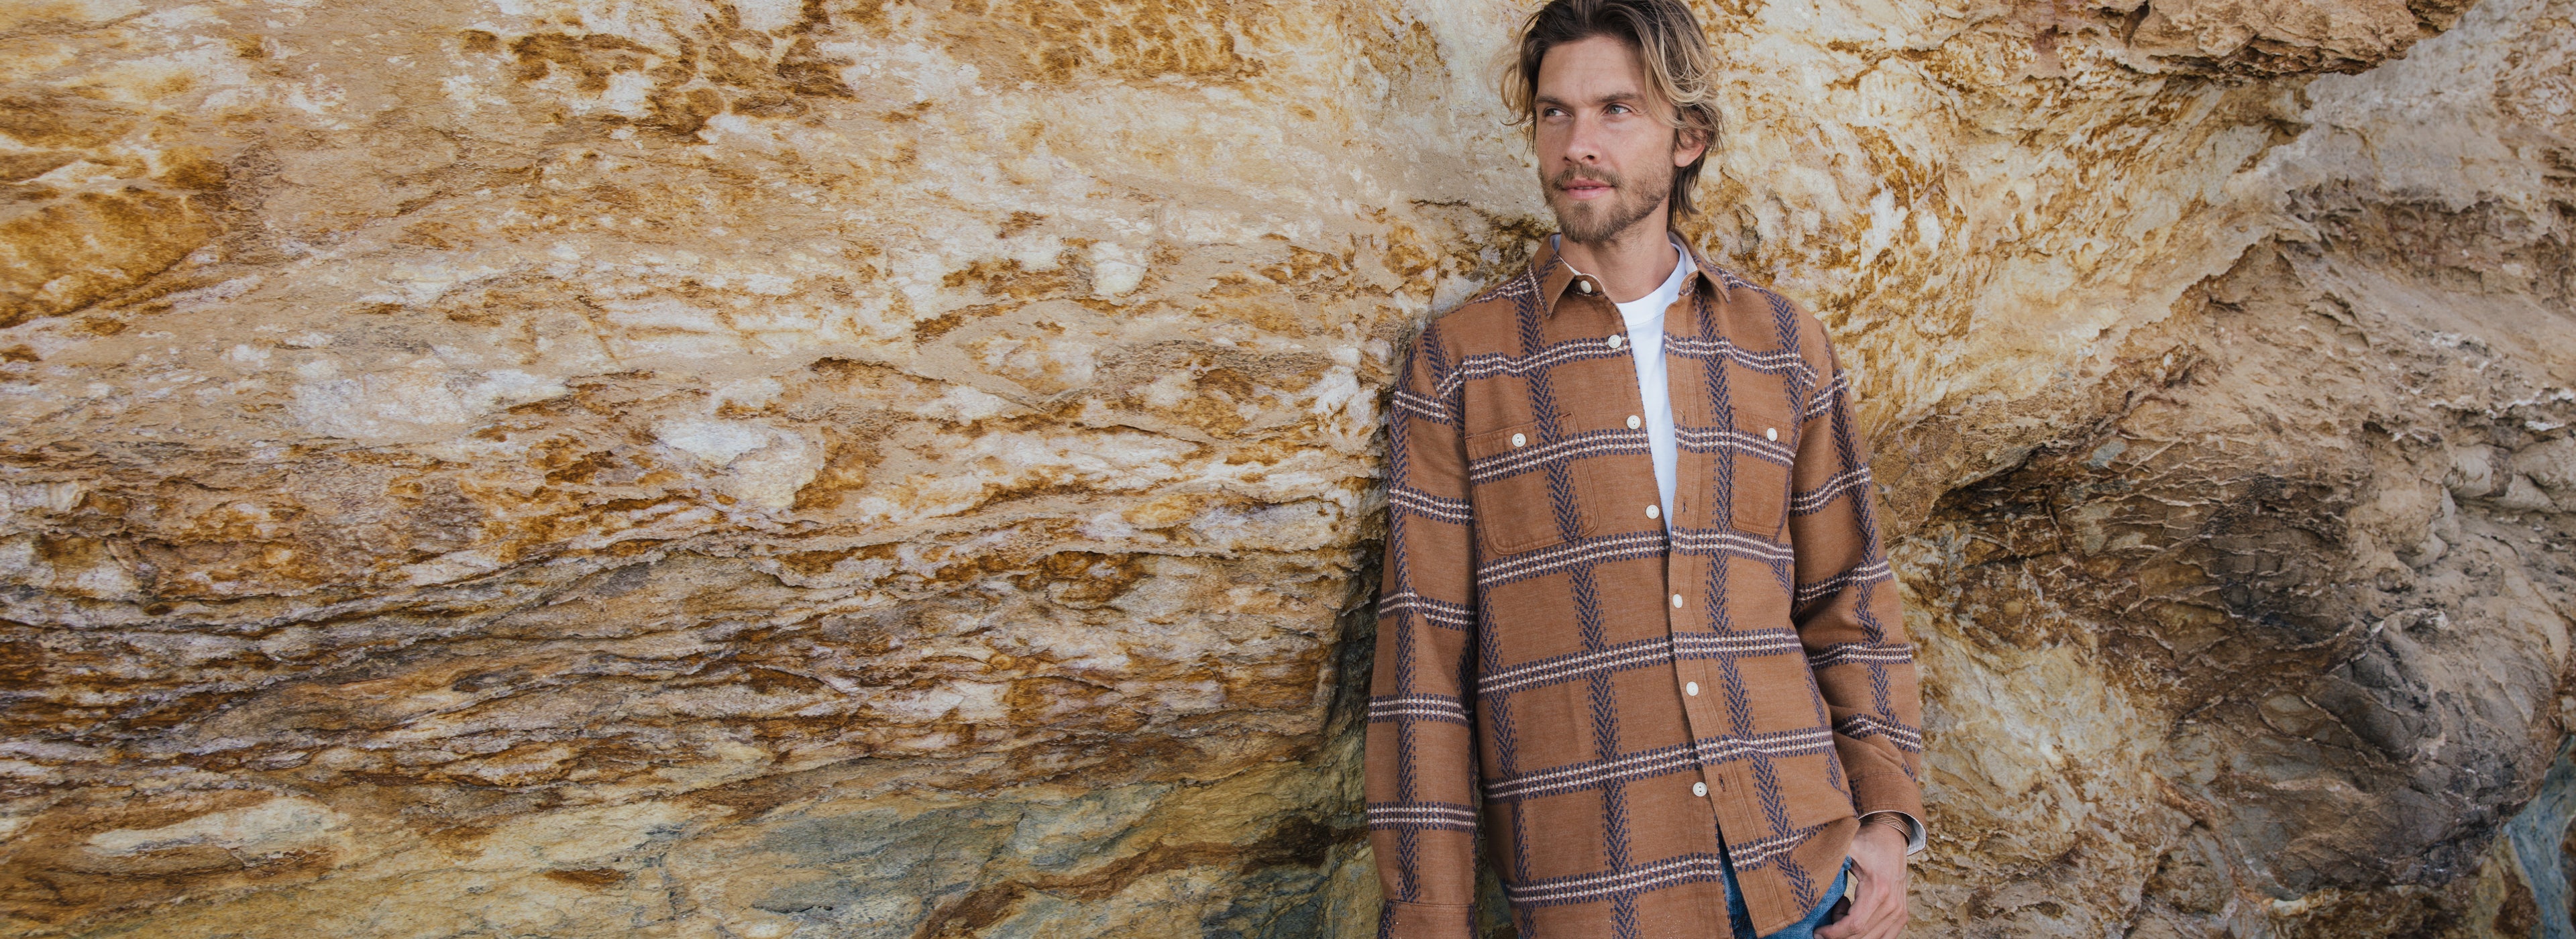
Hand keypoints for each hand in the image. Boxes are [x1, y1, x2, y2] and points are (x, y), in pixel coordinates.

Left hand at [1815, 819, 1907, 938]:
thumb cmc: (1866, 842)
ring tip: (1842, 910)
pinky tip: (1854, 915)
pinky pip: (1884, 938)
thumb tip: (1804, 873)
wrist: (1891, 836)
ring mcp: (1899, 913)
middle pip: (1861, 936)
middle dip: (1839, 935)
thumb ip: (1828, 861)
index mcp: (1878, 891)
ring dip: (1852, 933)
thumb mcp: (1845, 848)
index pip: (1854, 925)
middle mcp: (1892, 906)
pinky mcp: (1902, 916)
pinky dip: (1865, 934)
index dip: (1833, 934)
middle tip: (1824, 924)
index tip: (1817, 931)